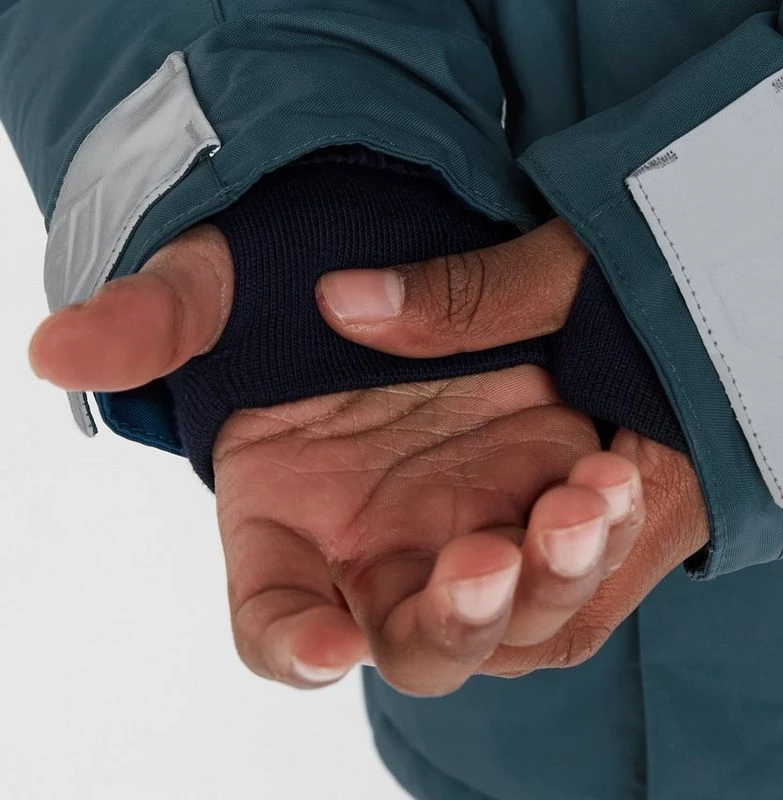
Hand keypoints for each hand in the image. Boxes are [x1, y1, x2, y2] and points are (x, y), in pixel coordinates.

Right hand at [27, 222, 658, 693]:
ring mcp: (461, 516)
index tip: (325, 644)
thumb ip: (155, 317)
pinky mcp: (532, 478)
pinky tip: (615, 474)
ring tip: (589, 497)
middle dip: (457, 619)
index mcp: (285, 516)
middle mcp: (378, 541)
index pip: (275, 616)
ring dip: (552, 578)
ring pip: (512, 604)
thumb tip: (60, 347)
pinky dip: (597, 526)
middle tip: (491, 556)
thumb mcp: (219, 282)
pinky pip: (572, 536)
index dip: (291, 641)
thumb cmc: (276, 277)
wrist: (372, 243)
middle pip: (416, 637)